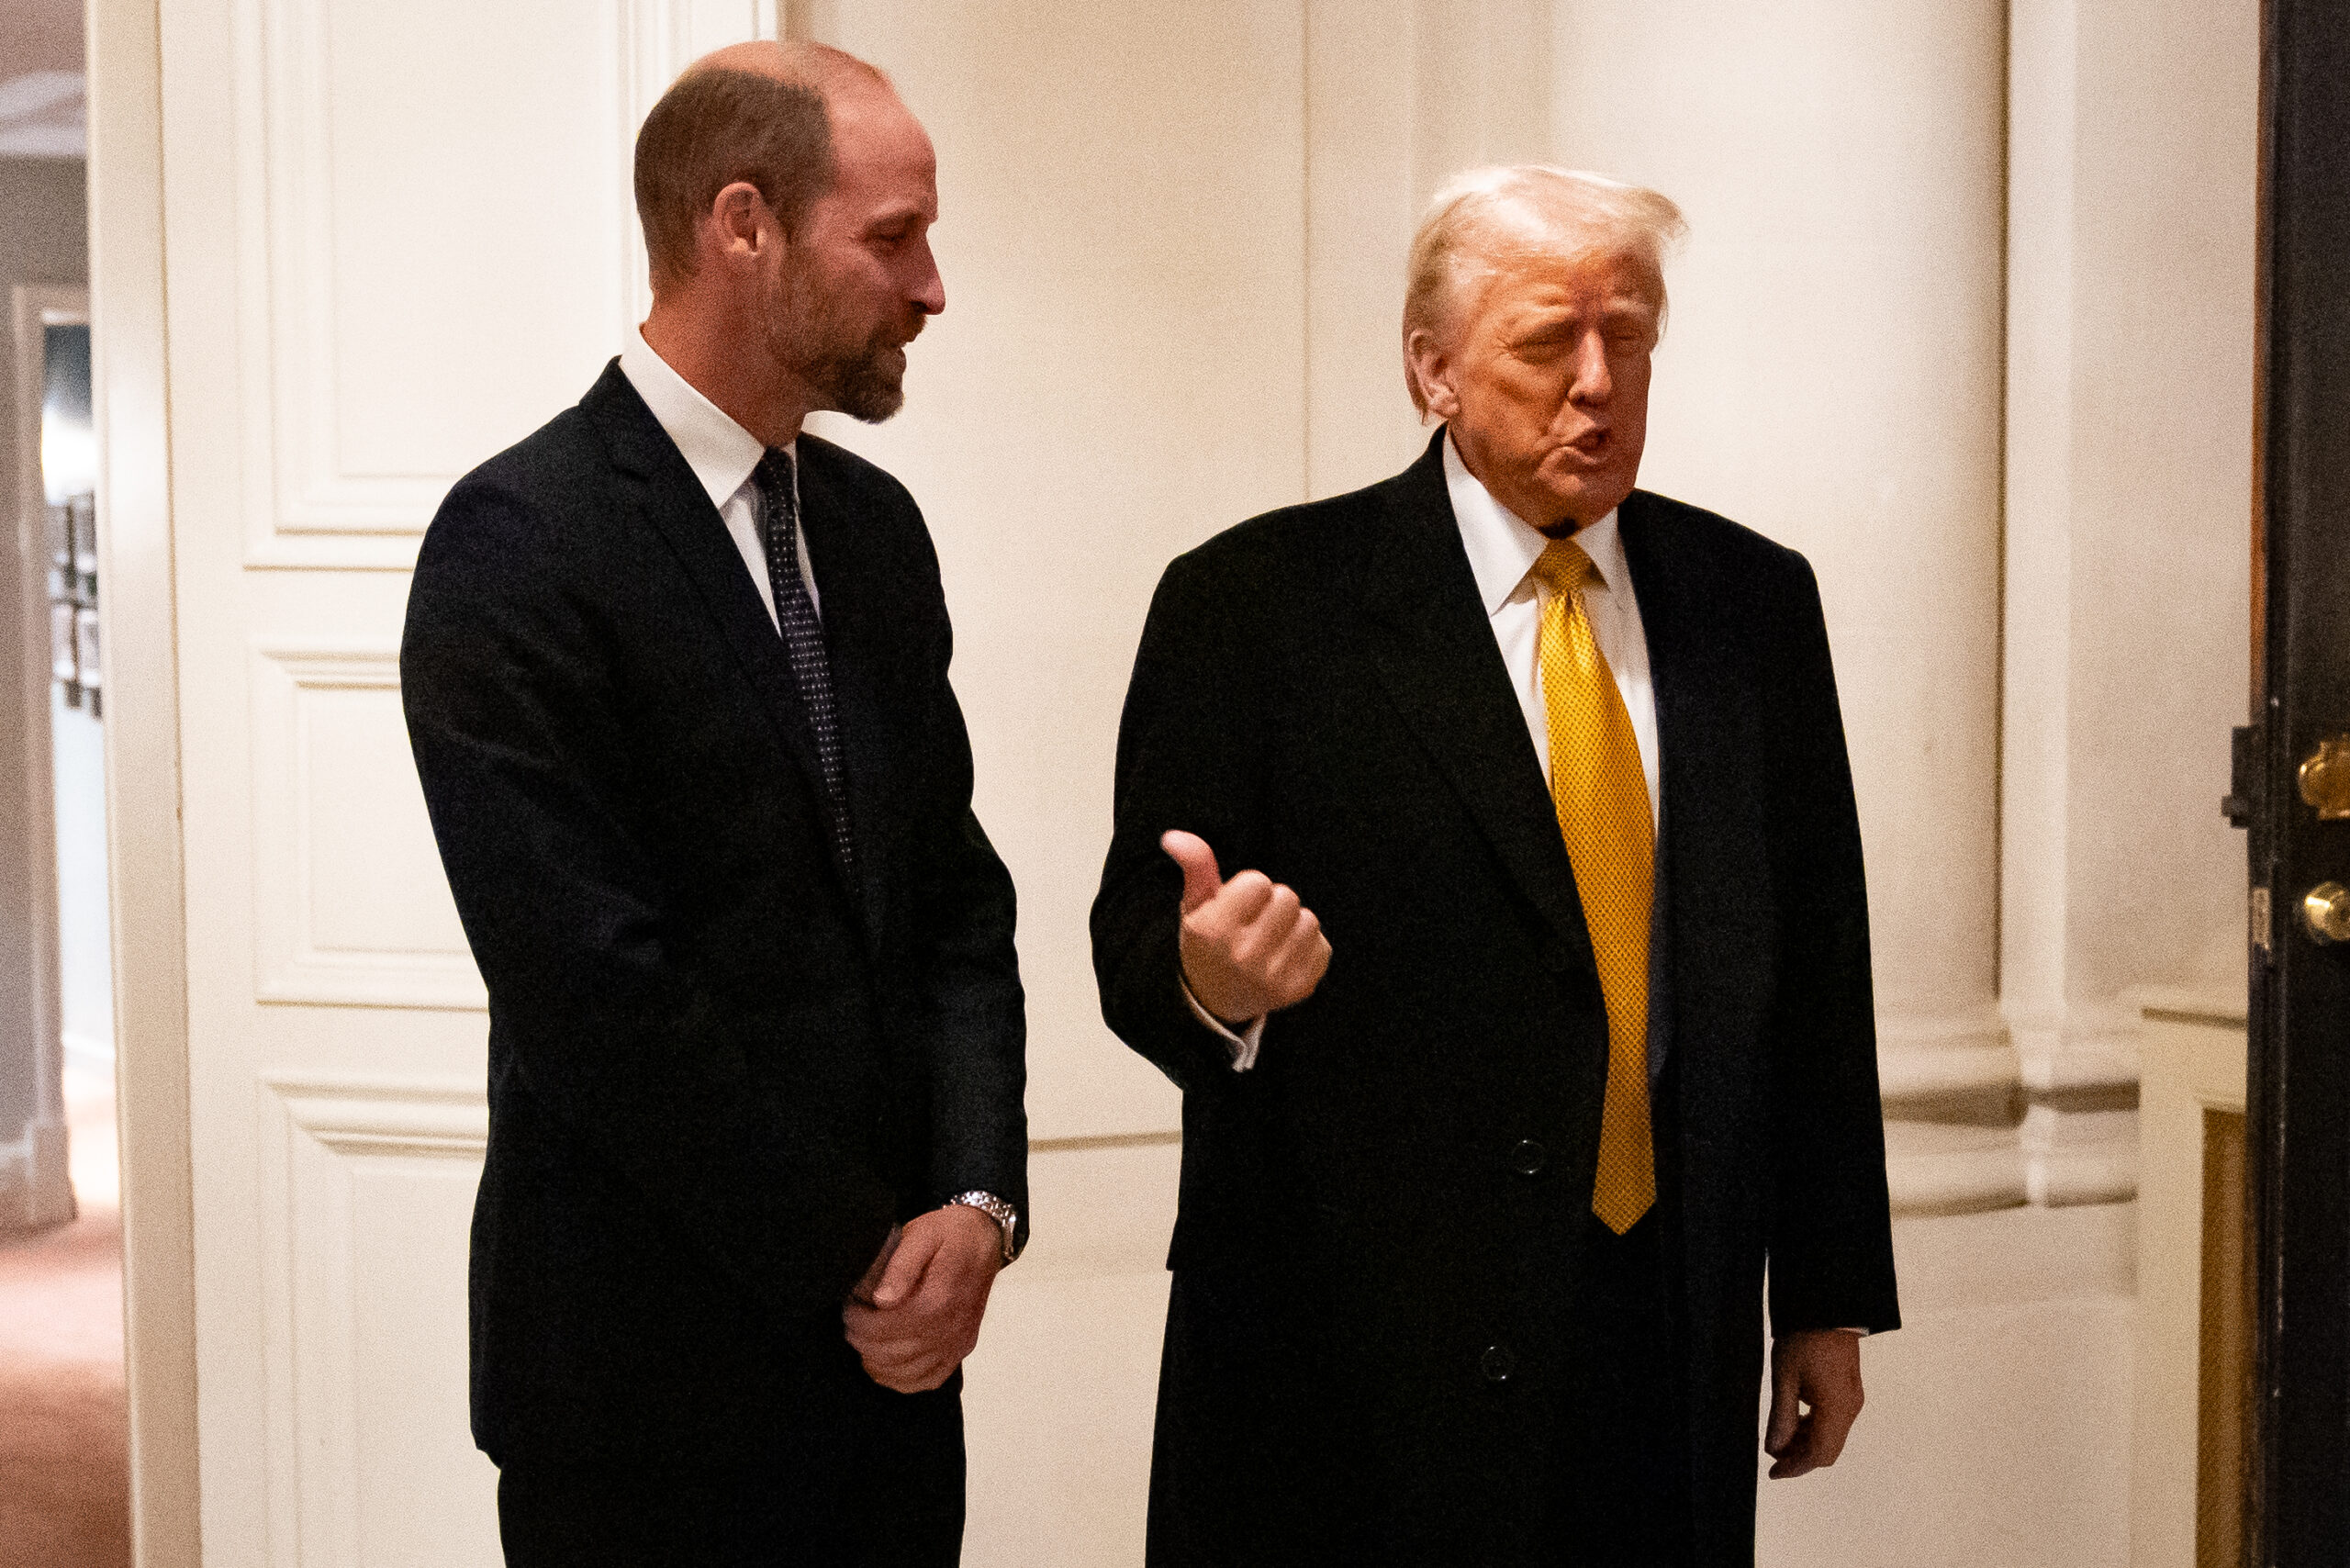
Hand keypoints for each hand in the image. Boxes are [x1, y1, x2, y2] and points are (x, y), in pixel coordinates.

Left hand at [841, 1205, 1002, 1392]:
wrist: (985, 1237)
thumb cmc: (949, 1234)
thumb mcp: (922, 1234)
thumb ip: (902, 1265)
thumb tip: (882, 1300)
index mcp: (939, 1299)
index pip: (888, 1327)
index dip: (860, 1323)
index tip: (849, 1307)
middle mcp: (951, 1327)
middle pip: (894, 1353)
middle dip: (863, 1341)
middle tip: (851, 1324)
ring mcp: (958, 1342)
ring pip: (908, 1372)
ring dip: (877, 1362)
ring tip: (865, 1341)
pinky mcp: (962, 1348)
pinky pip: (930, 1380)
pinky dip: (903, 1380)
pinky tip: (887, 1365)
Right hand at [1161, 830, 1330, 1024]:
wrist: (1215, 1001)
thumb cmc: (1207, 943)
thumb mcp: (1195, 905)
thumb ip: (1194, 866)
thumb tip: (1175, 836)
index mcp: (1215, 932)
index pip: (1258, 882)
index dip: (1249, 888)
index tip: (1237, 907)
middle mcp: (1244, 957)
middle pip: (1287, 897)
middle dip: (1273, 903)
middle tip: (1254, 922)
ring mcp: (1274, 977)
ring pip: (1308, 921)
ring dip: (1292, 924)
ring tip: (1269, 938)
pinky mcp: (1299, 989)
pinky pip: (1322, 946)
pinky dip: (1306, 947)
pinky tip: (1283, 957)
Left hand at [1764, 1329, 1864, 1478]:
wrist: (1828, 1309)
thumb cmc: (1804, 1341)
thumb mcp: (1784, 1379)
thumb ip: (1781, 1417)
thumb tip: (1775, 1450)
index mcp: (1836, 1409)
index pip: (1818, 1453)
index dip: (1795, 1467)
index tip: (1773, 1473)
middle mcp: (1850, 1409)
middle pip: (1828, 1450)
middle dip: (1801, 1458)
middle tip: (1774, 1456)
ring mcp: (1853, 1400)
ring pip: (1832, 1437)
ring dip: (1807, 1443)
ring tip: (1781, 1436)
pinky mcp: (1850, 1392)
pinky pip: (1835, 1422)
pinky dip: (1815, 1429)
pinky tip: (1796, 1419)